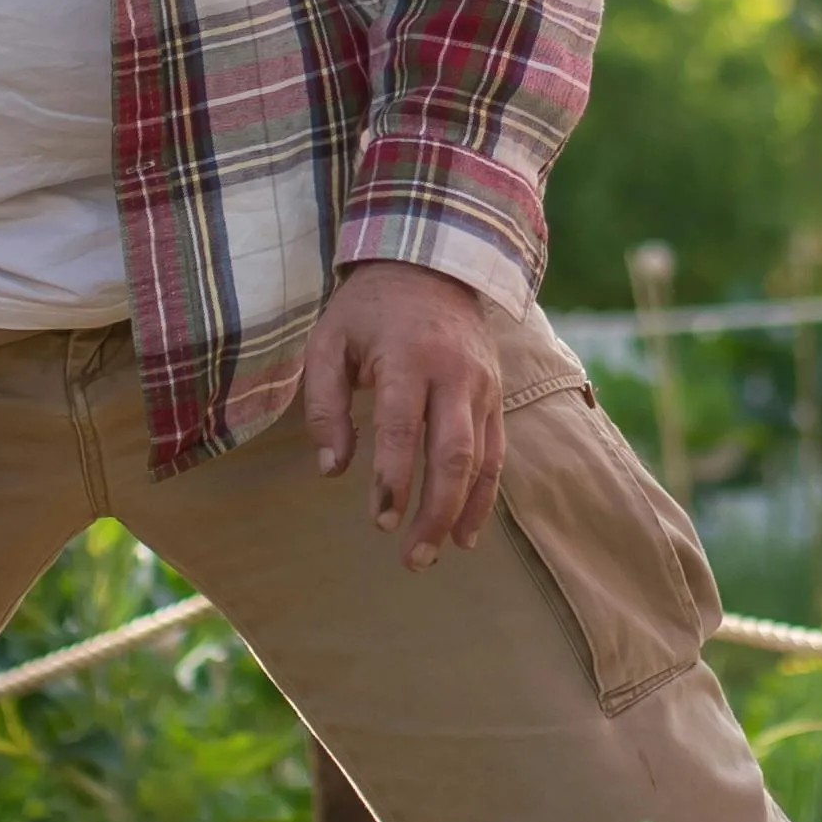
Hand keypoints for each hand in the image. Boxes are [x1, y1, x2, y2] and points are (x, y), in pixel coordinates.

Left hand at [302, 263, 507, 567]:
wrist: (432, 263)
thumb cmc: (368, 310)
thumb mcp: (329, 342)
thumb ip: (325, 405)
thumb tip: (332, 469)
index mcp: (406, 357)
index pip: (402, 429)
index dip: (393, 480)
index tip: (380, 521)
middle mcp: (452, 373)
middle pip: (452, 454)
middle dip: (434, 511)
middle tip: (411, 558)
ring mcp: (480, 385)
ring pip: (481, 459)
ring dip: (461, 512)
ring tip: (436, 553)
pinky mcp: (494, 394)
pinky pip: (497, 453)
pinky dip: (485, 496)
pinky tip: (466, 532)